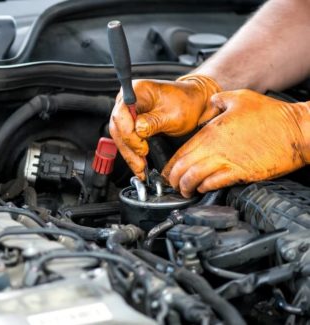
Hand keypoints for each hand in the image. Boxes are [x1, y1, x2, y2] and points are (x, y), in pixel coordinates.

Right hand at [109, 74, 220, 179]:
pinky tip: (138, 163)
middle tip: (140, 164)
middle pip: (118, 127)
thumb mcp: (174, 114)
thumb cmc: (186, 103)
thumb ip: (154, 122)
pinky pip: (126, 139)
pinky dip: (132, 152)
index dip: (129, 134)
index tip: (142, 148)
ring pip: (120, 136)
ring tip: (140, 168)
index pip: (121, 114)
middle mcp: (127, 99)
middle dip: (128, 148)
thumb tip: (138, 131)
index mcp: (137, 90)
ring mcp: (127, 111)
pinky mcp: (130, 122)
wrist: (193, 103)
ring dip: (129, 154)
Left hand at [162, 90, 309, 197]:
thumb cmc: (271, 114)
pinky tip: (202, 188)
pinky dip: (205, 187)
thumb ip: (217, 101)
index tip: (167, 172)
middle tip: (171, 185)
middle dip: (173, 179)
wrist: (297, 130)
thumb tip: (208, 105)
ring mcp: (228, 161)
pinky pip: (216, 183)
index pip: (182, 151)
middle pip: (183, 167)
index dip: (171, 165)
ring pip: (195, 178)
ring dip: (186, 187)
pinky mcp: (241, 172)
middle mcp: (215, 147)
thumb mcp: (240, 97)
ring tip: (184, 191)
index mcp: (211, 131)